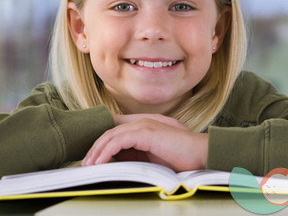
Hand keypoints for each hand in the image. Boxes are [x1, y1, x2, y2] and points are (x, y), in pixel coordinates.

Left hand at [81, 114, 207, 171]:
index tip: (91, 158)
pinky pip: (118, 141)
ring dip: (97, 151)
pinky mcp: (146, 132)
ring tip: (89, 166)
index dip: (100, 142)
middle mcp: (142, 121)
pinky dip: (106, 152)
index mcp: (144, 126)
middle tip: (85, 164)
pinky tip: (100, 163)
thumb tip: (116, 161)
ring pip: (111, 135)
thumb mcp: (153, 156)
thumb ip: (136, 154)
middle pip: (109, 131)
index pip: (115, 129)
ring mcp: (144, 124)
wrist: (202, 154)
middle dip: (94, 148)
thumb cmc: (182, 158)